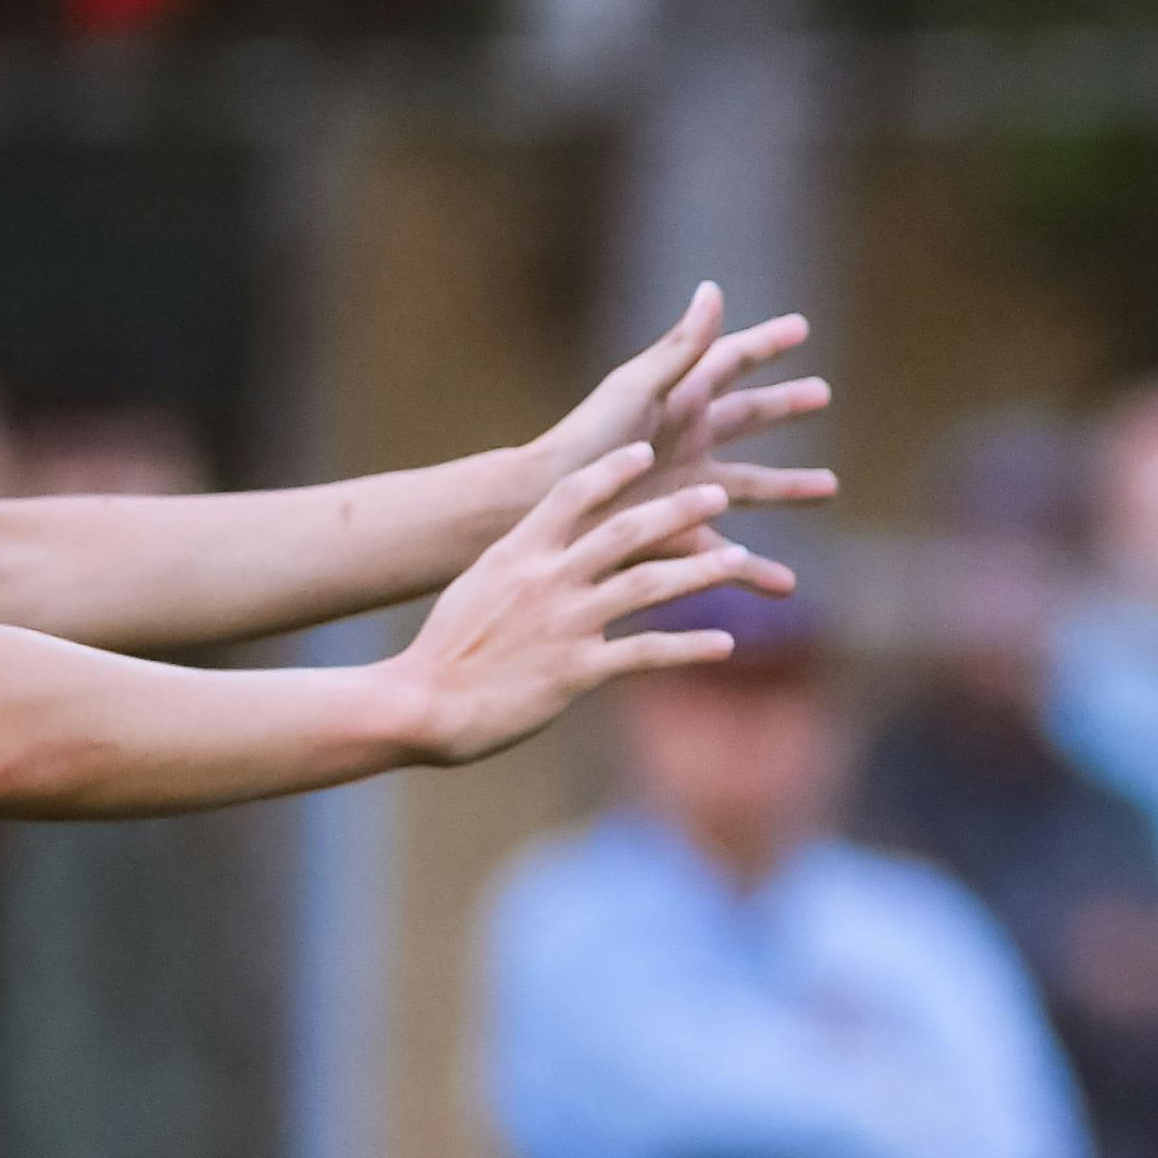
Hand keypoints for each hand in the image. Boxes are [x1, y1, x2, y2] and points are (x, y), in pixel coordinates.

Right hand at [388, 443, 760, 763]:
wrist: (417, 705)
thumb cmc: (442, 652)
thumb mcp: (476, 590)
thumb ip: (515, 566)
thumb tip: (542, 551)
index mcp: (516, 553)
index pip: (571, 494)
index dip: (611, 470)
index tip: (644, 452)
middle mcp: (545, 578)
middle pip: (625, 530)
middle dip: (677, 510)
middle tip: (719, 496)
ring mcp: (564, 622)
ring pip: (648, 584)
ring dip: (700, 571)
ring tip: (739, 560)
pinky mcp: (576, 670)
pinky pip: (646, 652)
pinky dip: (690, 647)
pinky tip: (725, 644)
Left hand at [534, 285, 837, 585]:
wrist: (541, 508)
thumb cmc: (585, 441)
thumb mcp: (639, 388)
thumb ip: (682, 346)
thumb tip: (714, 290)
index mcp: (678, 400)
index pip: (731, 362)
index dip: (766, 344)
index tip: (800, 328)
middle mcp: (686, 440)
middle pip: (748, 416)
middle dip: (784, 406)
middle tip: (822, 394)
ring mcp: (687, 489)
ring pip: (753, 485)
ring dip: (790, 487)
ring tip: (828, 487)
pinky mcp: (681, 533)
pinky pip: (730, 554)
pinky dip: (759, 571)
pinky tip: (787, 586)